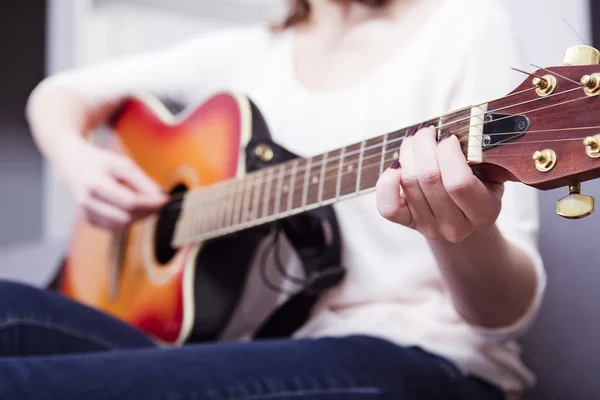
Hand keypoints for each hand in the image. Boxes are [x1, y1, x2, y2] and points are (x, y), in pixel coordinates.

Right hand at [55, 138, 168, 231]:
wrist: (72, 164)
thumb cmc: (100, 162)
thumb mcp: (123, 164)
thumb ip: (142, 181)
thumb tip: (160, 198)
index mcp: (95, 185)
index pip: (129, 203)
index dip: (150, 204)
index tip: (165, 200)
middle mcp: (88, 203)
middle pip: (126, 218)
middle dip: (146, 212)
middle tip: (158, 203)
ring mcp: (86, 214)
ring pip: (121, 227)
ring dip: (138, 218)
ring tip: (146, 204)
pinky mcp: (89, 220)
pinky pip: (115, 228)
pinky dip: (128, 220)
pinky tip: (132, 208)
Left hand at [375, 126, 503, 242]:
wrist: (465, 217)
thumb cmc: (480, 184)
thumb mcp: (493, 172)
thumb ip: (483, 155)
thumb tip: (468, 127)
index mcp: (483, 212)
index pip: (459, 183)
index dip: (449, 153)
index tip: (448, 136)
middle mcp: (455, 226)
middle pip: (429, 178)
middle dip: (424, 144)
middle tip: (428, 130)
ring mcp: (428, 226)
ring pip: (409, 182)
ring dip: (408, 153)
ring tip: (415, 139)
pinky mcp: (407, 223)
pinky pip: (388, 205)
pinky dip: (388, 180)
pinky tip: (397, 165)